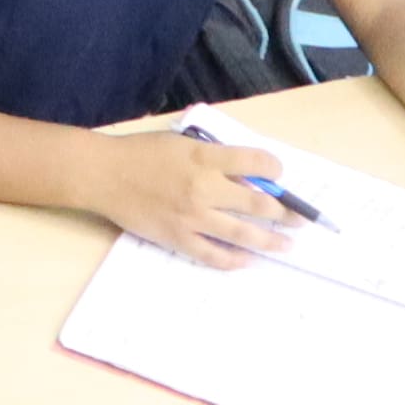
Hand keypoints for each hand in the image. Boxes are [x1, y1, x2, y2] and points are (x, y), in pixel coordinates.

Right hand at [72, 134, 298, 268]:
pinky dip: (234, 259)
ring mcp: (192, 216)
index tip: (281, 173)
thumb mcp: (182, 144)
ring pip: (242, 233)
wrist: (104, 174)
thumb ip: (212, 156)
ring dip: (269, 240)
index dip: (275, 167)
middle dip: (284, 212)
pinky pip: (213, 254)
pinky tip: (248, 260)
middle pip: (257, 202)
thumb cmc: (142, 153)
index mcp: (205, 158)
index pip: (254, 161)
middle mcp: (204, 187)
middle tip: (300, 219)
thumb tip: (246, 172)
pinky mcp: (178, 238)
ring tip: (286, 246)